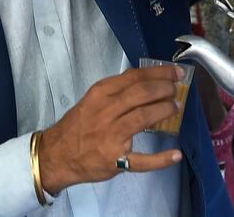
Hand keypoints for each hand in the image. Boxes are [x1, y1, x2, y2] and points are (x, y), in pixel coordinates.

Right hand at [37, 65, 184, 193]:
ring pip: (143, 118)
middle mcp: (105, 112)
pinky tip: (175, 154)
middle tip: (176, 89)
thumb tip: (145, 78)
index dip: (158, 73)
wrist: (56, 155)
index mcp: (100, 94)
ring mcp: (110, 137)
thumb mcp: (92, 100)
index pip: (133, 77)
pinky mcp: (115, 160)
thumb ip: (116, 90)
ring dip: (164, 110)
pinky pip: (141, 160)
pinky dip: (160, 159)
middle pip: (141, 94)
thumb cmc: (78, 125)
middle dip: (164, 88)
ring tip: (175, 108)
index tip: (174, 72)